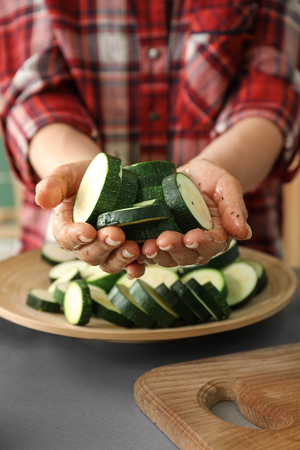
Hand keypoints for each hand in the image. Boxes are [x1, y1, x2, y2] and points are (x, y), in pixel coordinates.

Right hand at [35, 161, 144, 277]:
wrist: (108, 178)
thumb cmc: (83, 177)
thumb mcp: (66, 176)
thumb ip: (52, 186)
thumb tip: (41, 200)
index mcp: (66, 228)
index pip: (66, 238)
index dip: (75, 237)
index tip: (87, 231)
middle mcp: (85, 244)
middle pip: (90, 254)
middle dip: (103, 246)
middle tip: (116, 234)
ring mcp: (107, 249)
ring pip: (110, 263)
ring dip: (121, 258)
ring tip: (133, 248)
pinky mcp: (125, 249)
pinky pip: (130, 264)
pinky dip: (136, 266)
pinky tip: (144, 261)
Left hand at [138, 159, 251, 267]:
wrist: (190, 176)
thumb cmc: (211, 179)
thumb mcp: (227, 186)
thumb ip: (235, 209)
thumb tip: (244, 234)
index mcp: (216, 236)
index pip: (211, 244)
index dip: (201, 243)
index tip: (191, 238)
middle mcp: (195, 246)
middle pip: (186, 255)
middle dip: (173, 249)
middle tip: (161, 241)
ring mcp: (175, 245)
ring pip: (166, 257)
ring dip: (155, 255)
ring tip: (145, 247)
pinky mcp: (156, 241)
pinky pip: (148, 254)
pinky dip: (139, 258)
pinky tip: (131, 256)